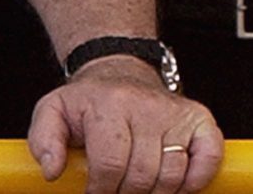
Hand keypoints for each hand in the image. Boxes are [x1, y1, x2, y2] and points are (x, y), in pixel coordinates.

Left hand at [28, 62, 221, 193]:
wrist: (122, 70)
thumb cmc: (88, 100)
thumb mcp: (52, 112)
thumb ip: (43, 141)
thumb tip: (52, 171)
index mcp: (111, 107)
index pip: (110, 164)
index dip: (100, 190)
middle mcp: (148, 108)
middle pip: (141, 175)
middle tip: (114, 191)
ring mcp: (177, 113)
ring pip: (172, 174)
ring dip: (154, 193)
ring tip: (138, 189)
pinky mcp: (199, 119)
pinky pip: (209, 156)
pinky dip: (197, 179)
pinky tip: (179, 186)